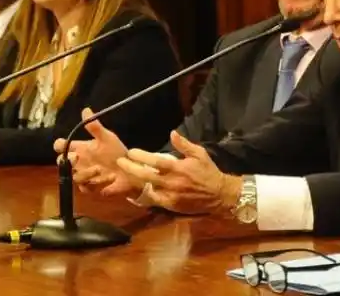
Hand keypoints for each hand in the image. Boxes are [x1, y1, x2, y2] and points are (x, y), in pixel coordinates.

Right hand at [53, 108, 133, 197]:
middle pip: (62, 162)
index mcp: (81, 148)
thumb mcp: (107, 137)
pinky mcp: (91, 187)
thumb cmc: (116, 151)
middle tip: (77, 158)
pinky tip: (108, 179)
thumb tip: (85, 110)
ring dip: (87, 173)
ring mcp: (84, 175)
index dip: (60, 145)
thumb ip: (95, 127)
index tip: (63, 145)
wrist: (130, 168)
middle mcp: (79, 162)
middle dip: (67, 161)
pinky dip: (96, 185)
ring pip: (75, 176)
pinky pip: (86, 188)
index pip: (61, 146)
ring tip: (100, 169)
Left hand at [115, 130, 240, 214]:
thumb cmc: (208, 171)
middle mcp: (171, 182)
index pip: (155, 161)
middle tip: (120, 161)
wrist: (219, 194)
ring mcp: (170, 195)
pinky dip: (145, 195)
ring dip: (135, 181)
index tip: (130, 152)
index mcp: (178, 168)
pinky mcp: (172, 206)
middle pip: (146, 176)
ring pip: (147, 188)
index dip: (141, 156)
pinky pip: (154, 200)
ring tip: (125, 174)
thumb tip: (172, 133)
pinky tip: (138, 189)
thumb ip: (184, 144)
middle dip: (131, 168)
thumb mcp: (199, 153)